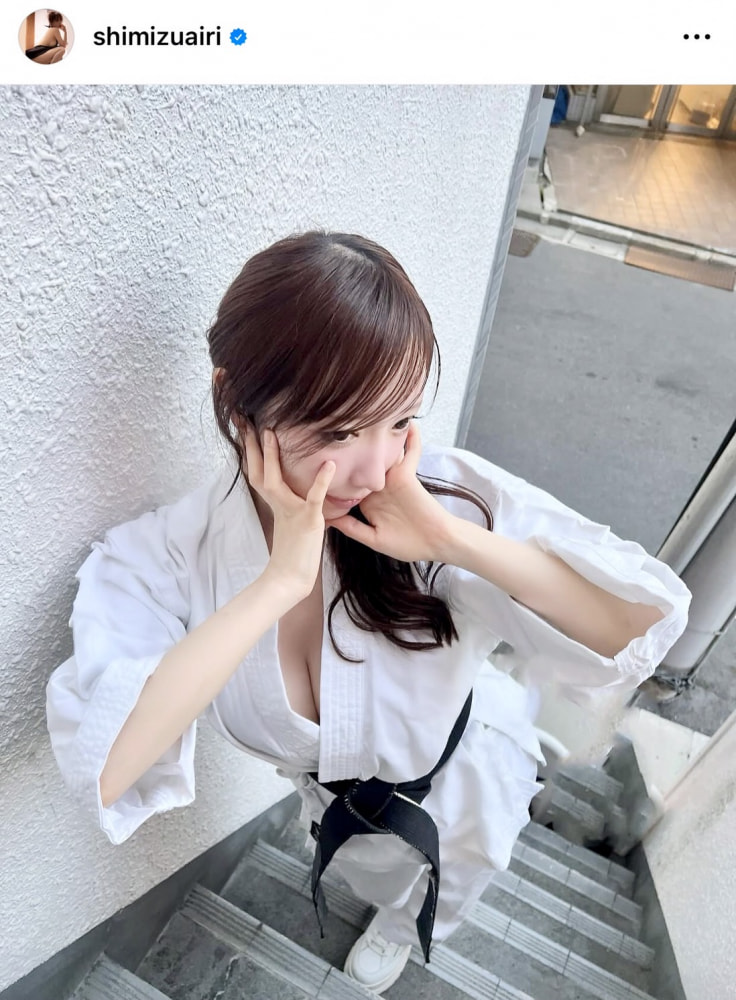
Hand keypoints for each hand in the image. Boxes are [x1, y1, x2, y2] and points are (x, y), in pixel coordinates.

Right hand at [244, 426, 335, 598]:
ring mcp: (291, 510)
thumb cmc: (293, 550)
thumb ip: (290, 499)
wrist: (291, 577)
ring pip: (277, 480)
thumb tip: (294, 483)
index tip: (244, 427)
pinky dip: (322, 480)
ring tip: (271, 433)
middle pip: (259, 470)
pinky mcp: (308, 519)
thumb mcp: (290, 518)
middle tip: (244, 421)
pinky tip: (330, 464)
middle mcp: (278, 502)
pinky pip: (315, 497)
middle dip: (251, 445)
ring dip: (272, 456)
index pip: (257, 470)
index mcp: (274, 501)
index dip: (250, 449)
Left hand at [327, 421, 455, 562]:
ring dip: (377, 439)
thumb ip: (352, 528)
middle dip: (350, 451)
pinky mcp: (407, 475)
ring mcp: (393, 479)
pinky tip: (409, 424)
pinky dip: (411, 439)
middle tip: (330, 432)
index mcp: (369, 502)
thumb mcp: (374, 538)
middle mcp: (380, 487)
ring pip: (382, 455)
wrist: (435, 544)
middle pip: (362, 465)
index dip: (334, 477)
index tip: (315, 466)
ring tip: (363, 415)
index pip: (349, 486)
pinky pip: (410, 453)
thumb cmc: (408, 544)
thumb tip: (327, 520)